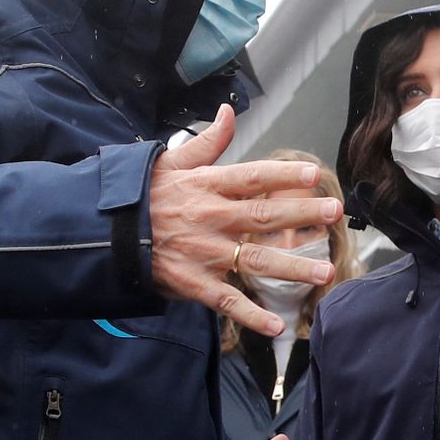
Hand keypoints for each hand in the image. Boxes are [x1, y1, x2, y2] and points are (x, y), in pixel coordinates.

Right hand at [149, 105, 340, 335]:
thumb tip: (228, 113)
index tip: (314, 172)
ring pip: (255, 259)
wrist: (103, 233)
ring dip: (292, 266)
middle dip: (302, 213)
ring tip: (326, 271)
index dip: (283, 174)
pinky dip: (251, 316)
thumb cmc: (143, 195)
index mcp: (207, 185)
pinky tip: (278, 326)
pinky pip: (227, 301)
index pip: (252, 177)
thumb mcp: (171, 162)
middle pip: (263, 214)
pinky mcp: (193, 283)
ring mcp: (204, 252)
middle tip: (336, 212)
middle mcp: (210, 217)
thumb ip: (206, 142)